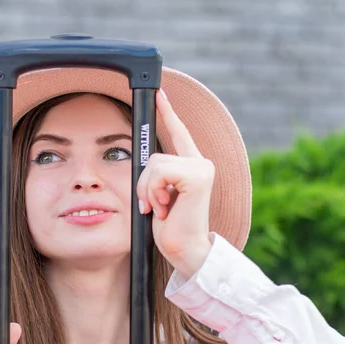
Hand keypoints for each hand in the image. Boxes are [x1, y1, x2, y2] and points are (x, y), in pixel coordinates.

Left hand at [136, 89, 213, 279]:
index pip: (178, 132)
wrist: (185, 250)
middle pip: (154, 155)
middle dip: (144, 184)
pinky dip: (154, 191)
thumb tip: (144, 162)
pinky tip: (165, 207)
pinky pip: (159, 172)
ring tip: (161, 208)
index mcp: (192, 166)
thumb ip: (156, 176)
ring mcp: (201, 167)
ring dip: (148, 190)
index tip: (159, 93)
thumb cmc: (171, 228)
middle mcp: (200, 162)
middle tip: (154, 206)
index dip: (168, 112)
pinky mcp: (197, 176)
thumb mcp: (159, 195)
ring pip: (154, 164)